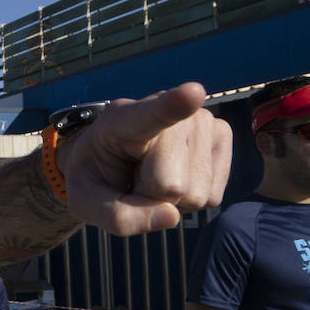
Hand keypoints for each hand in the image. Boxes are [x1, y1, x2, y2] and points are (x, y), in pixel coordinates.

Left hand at [58, 83, 230, 236]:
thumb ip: (117, 216)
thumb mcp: (87, 203)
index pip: (152, 114)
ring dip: (170, 199)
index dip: (173, 106)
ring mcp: (202, 122)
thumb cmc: (95, 178)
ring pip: (196, 194)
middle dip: (151, 197)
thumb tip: (171, 217)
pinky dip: (189, 201)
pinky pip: (212, 197)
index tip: (193, 92)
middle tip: (133, 179)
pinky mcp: (222, 139)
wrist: (111, 162)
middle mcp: (171, 114)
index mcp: (123, 119)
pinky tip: (172, 178)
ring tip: (150, 175)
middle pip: (172, 185)